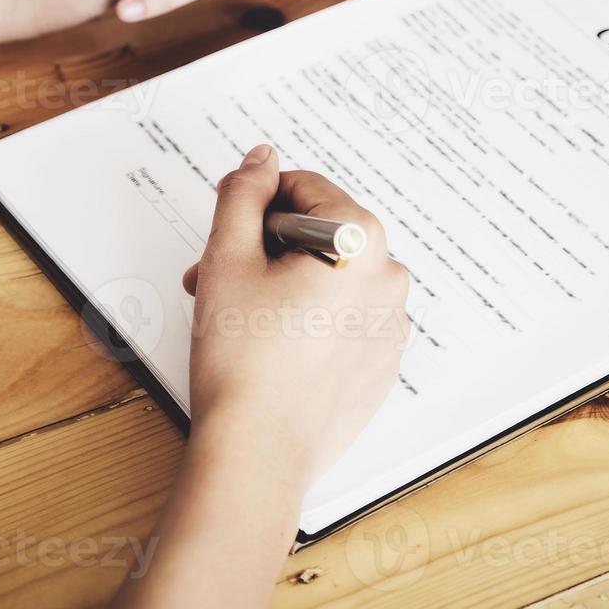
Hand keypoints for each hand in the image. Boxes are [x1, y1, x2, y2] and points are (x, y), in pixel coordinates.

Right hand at [112, 147, 409, 608]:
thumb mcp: (227, 258)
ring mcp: (391, 324)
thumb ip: (242, 193)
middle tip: (216, 280)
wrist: (259, 450)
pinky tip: (271, 349)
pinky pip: (345, 319)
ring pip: (331, 277)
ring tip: (238, 318)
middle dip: (264, 248)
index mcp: (360, 239)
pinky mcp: (383, 364)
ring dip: (283, 284)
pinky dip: (309, 321)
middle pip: (319, 233)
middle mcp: (390, 276)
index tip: (227, 240)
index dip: (253, 207)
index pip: (303, 187)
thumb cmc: (242, 358)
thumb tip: (262, 157)